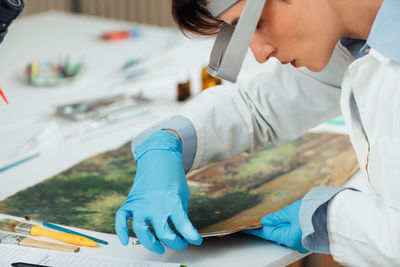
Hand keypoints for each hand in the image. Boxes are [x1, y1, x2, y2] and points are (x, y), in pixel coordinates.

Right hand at [115, 130, 201, 253]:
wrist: (159, 157)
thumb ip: (181, 213)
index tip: (195, 240)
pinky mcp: (131, 201)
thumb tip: (182, 233)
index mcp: (172, 200)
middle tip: (180, 243)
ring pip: (141, 231)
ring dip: (151, 244)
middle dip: (175, 243)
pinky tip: (125, 240)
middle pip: (163, 234)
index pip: (183, 227)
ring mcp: (141, 203)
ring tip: (159, 247)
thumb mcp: (183, 194)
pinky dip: (120, 231)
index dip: (192, 237)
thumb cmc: (172, 175)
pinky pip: (121, 219)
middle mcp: (155, 204)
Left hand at [243, 200, 307, 253]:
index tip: (246, 228)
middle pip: (276, 235)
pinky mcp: (308, 237)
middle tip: (258, 219)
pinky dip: (288, 227)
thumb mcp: (290, 211)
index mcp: (288, 238)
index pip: (267, 234)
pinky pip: (293, 233)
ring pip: (285, 234)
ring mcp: (302, 241)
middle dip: (268, 227)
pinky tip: (286, 219)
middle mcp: (295, 243)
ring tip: (273, 217)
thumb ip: (276, 217)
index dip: (256, 229)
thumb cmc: (313, 211)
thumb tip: (265, 220)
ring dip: (279, 226)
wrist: (333, 213)